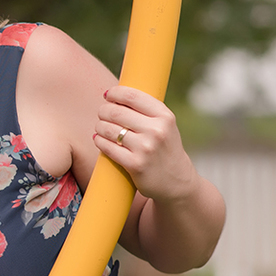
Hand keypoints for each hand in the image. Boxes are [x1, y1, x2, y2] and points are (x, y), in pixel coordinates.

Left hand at [94, 86, 196, 201]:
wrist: (177, 182)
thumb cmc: (164, 148)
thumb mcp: (165, 125)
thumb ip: (145, 110)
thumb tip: (114, 92)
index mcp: (165, 116)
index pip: (132, 96)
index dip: (115, 93)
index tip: (108, 95)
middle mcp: (157, 131)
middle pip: (115, 111)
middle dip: (104, 111)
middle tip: (102, 114)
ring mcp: (146, 148)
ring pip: (108, 129)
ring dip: (99, 127)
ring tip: (101, 128)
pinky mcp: (135, 164)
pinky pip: (107, 147)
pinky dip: (99, 141)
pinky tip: (99, 140)